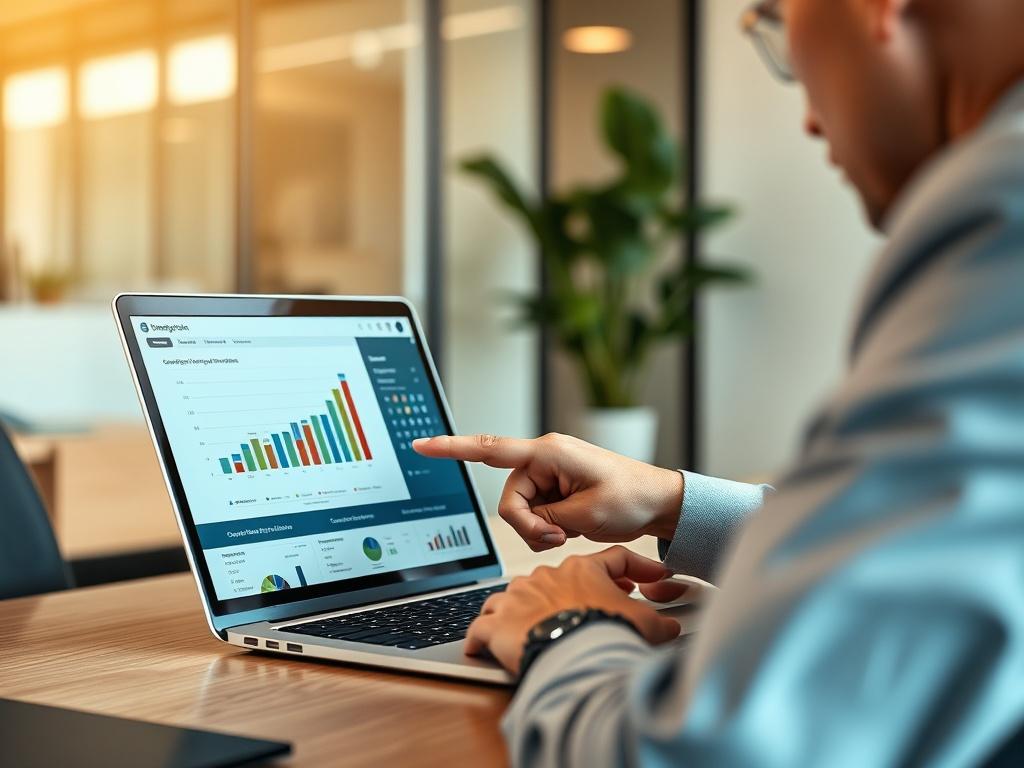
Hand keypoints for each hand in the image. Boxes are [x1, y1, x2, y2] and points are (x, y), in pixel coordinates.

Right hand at [413, 433, 682, 550]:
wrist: (659, 502)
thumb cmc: (632, 498)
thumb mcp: (585, 513)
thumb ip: (546, 518)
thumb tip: (527, 521)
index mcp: (548, 453)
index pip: (491, 449)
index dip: (453, 448)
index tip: (422, 444)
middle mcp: (544, 459)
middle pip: (509, 499)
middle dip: (529, 525)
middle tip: (559, 537)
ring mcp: (549, 473)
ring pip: (520, 510)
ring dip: (540, 529)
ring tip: (569, 531)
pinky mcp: (554, 487)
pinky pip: (534, 513)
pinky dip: (547, 528)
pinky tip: (569, 528)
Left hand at [465, 547, 683, 673]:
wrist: (573, 655)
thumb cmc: (605, 634)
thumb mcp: (645, 625)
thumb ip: (659, 622)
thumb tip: (672, 627)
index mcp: (583, 570)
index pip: (614, 560)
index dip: (634, 568)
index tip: (645, 577)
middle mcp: (545, 576)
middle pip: (557, 579)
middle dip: (570, 593)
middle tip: (583, 609)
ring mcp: (516, 598)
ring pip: (513, 597)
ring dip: (520, 610)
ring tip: (527, 627)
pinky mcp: (495, 624)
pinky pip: (482, 627)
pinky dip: (482, 637)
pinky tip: (482, 646)